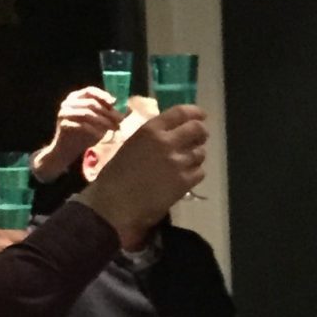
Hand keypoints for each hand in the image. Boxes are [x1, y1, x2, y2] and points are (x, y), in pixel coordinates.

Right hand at [35, 86, 123, 180]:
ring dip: (103, 120)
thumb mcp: (100, 121)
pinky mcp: (63, 124)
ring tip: (114, 128)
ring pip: (87, 113)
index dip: (103, 95)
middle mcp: (68, 103)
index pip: (90, 90)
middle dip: (108, 111)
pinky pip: (82, 125)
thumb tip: (128, 109)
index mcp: (76, 97)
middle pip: (91, 102)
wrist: (68, 149)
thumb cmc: (85, 133)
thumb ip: (110, 113)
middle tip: (120, 120)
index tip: (115, 103)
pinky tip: (102, 136)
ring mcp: (64, 113)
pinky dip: (94, 130)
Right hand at [77, 104, 204, 239]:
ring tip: (185, 162)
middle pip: (198, 130)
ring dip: (196, 156)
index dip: (195, 112)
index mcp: (150, 130)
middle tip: (199, 138)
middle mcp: (167, 142)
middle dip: (201, 133)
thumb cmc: (116, 175)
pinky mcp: (185, 182)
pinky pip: (200, 172)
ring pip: (201, 153)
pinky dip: (194, 174)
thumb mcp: (132, 145)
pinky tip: (183, 178)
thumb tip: (172, 132)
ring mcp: (178, 162)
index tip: (201, 115)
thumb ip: (153, 137)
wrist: (115, 203)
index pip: (180, 112)